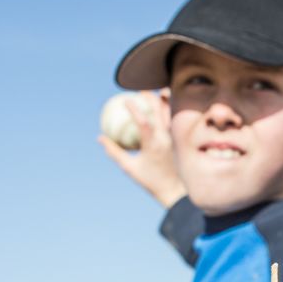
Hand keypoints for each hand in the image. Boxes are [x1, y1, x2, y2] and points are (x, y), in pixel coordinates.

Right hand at [97, 90, 185, 208]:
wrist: (176, 190)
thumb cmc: (150, 180)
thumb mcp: (129, 168)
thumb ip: (114, 152)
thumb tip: (100, 137)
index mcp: (153, 145)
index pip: (144, 122)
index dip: (134, 108)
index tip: (125, 100)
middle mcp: (167, 138)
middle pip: (160, 111)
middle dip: (150, 97)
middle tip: (141, 90)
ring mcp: (176, 138)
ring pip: (172, 113)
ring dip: (165, 100)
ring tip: (159, 91)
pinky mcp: (182, 139)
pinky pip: (177, 119)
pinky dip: (174, 110)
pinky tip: (170, 104)